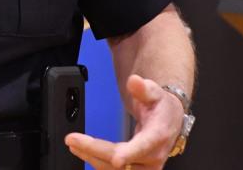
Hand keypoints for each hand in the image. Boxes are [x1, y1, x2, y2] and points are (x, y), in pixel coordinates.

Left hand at [64, 74, 182, 168]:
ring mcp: (145, 167)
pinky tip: (83, 152)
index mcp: (158, 136)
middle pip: (122, 162)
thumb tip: (134, 81)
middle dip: (95, 151)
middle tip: (73, 140)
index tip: (116, 158)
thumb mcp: (154, 92)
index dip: (130, 153)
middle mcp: (153, 156)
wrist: (169, 121)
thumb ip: (143, 87)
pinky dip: (96, 162)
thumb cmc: (160, 107)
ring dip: (92, 158)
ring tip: (73, 145)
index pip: (144, 147)